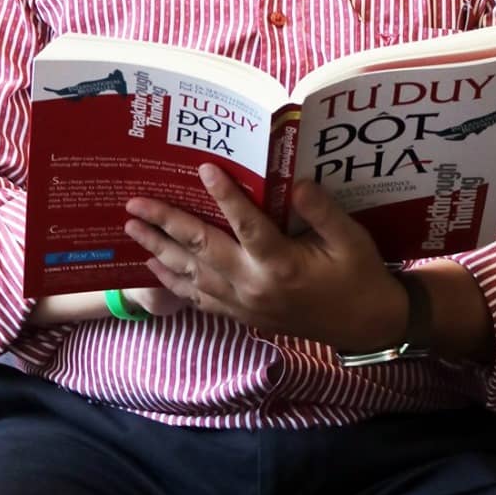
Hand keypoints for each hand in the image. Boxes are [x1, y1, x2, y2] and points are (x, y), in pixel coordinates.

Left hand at [124, 167, 409, 355]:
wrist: (363, 326)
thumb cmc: (358, 276)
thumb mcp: (351, 239)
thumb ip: (322, 211)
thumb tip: (297, 183)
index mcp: (281, 264)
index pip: (246, 224)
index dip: (224, 195)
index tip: (203, 168)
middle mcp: (254, 286)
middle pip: (202, 249)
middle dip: (166, 223)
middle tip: (135, 204)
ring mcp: (244, 304)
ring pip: (192, 274)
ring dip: (159, 250)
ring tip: (132, 230)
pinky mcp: (242, 315)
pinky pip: (198, 299)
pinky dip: (172, 283)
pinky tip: (154, 268)